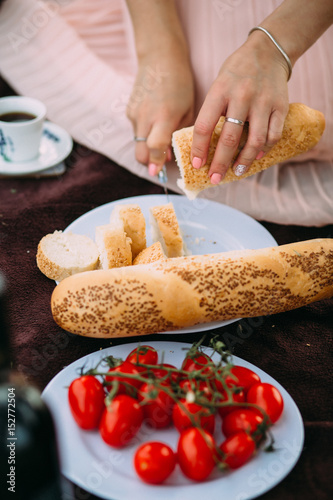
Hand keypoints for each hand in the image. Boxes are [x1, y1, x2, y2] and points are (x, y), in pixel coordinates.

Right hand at [127, 51, 194, 175]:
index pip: (155, 147)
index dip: (156, 162)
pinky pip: (136, 130)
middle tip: (158, 164)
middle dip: (148, 162)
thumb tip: (172, 155)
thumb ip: (179, 133)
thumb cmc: (180, 83)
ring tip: (161, 139)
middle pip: (140, 152)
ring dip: (147, 147)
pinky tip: (154, 122)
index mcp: (164, 116)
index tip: (157, 172)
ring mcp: (134, 114)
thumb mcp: (187, 109)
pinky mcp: (129, 110)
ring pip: (138, 142)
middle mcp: (146, 117)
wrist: (160, 57)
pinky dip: (145, 133)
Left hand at [191, 30, 289, 183]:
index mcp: (219, 91)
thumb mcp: (218, 86)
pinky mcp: (280, 106)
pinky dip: (265, 148)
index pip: (204, 126)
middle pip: (229, 139)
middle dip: (220, 163)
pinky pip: (273, 134)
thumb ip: (213, 113)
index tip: (196, 164)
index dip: (199, 148)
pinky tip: (258, 156)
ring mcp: (263, 102)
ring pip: (254, 141)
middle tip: (214, 178)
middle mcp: (241, 96)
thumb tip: (204, 147)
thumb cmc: (236, 74)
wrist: (268, 51)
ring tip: (236, 173)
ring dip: (244, 161)